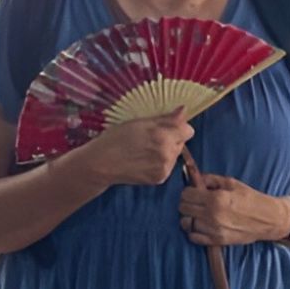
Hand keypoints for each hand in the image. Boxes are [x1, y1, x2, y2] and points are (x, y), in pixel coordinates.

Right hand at [73, 108, 193, 186]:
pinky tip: (144, 160)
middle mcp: (167, 153)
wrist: (101, 164)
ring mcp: (165, 167)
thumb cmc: (116, 139)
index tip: (167, 126)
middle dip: (170, 138)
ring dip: (165, 151)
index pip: (187, 130)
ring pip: (175, 154)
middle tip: (149, 138)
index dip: (177, 127)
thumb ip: (165, 118)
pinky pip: (168, 166)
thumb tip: (184, 110)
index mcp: (162, 136)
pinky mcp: (160, 178)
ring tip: (144, 150)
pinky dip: (159, 163)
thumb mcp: (139, 122)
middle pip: (181, 142)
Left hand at [179, 172, 289, 246]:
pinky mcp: (217, 241)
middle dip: (187, 203)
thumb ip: (212, 179)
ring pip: (186, 223)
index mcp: (216, 198)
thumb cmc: (252, 199)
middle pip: (183, 208)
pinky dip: (194, 231)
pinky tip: (202, 226)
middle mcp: (212, 215)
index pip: (186, 194)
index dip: (188, 191)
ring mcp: (214, 230)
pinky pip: (193, 237)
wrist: (269, 219)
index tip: (194, 192)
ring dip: (189, 218)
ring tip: (198, 214)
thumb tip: (196, 178)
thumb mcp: (233, 183)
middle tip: (196, 202)